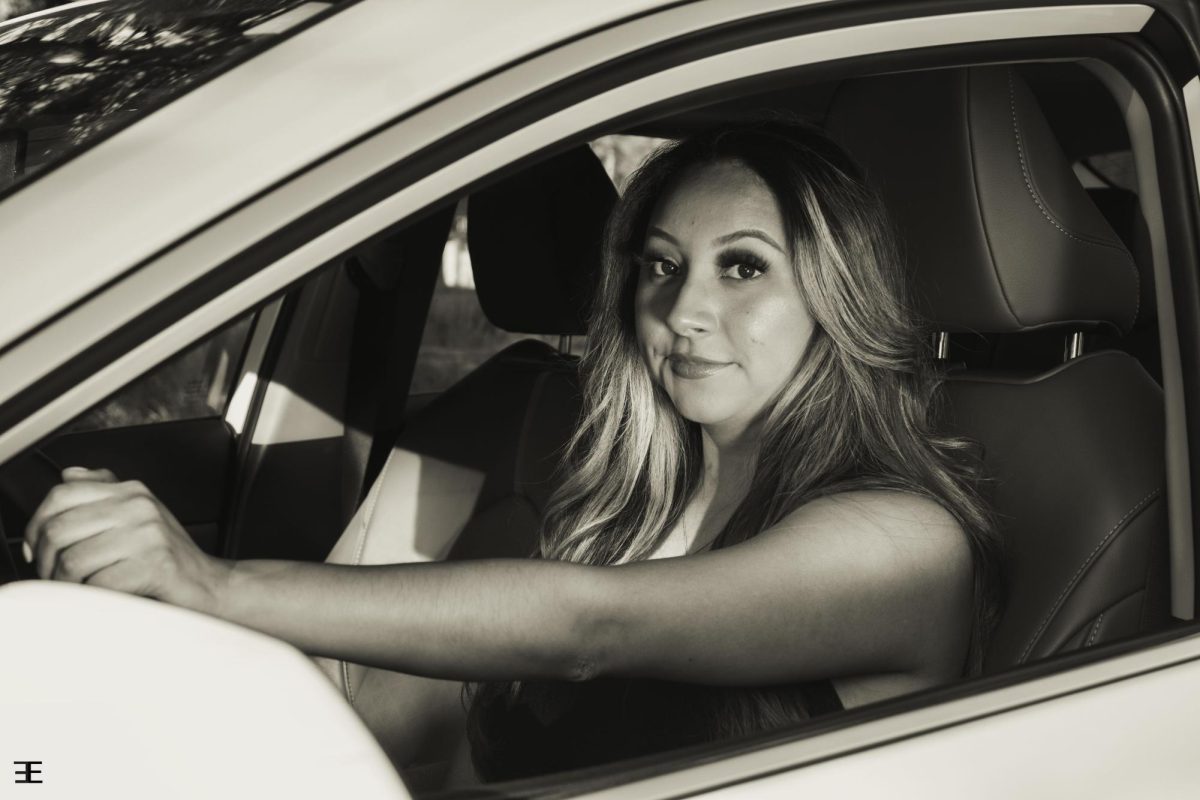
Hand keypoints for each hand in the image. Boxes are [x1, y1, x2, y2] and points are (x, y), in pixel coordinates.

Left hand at [23, 467, 230, 614]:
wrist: (209, 585)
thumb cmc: (169, 556)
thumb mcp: (138, 515)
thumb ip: (104, 492)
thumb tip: (71, 474)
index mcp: (132, 491)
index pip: (62, 494)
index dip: (36, 524)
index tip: (36, 548)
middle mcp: (139, 506)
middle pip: (60, 529)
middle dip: (46, 561)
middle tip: (53, 577)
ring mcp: (148, 534)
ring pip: (73, 560)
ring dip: (66, 584)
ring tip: (75, 590)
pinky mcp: (154, 565)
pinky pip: (98, 584)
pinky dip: (90, 598)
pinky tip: (99, 597)